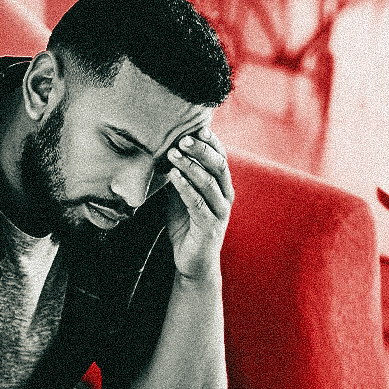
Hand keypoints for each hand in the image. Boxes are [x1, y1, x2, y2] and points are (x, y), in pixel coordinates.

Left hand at [162, 129, 232, 281]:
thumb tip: (163, 151)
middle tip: (182, 138)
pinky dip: (186, 187)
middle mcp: (226, 196)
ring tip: (173, 153)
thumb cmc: (186, 226)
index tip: (195, 127)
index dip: (210, 142)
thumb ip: (179, 176)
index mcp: (221, 185)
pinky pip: (198, 203)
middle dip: (201, 149)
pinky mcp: (210, 226)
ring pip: (209, 182)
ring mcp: (220, 211)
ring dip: (190, 166)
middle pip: (218, 165)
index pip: (220, 157)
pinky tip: (174, 176)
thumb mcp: (181, 196)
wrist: (192, 261)